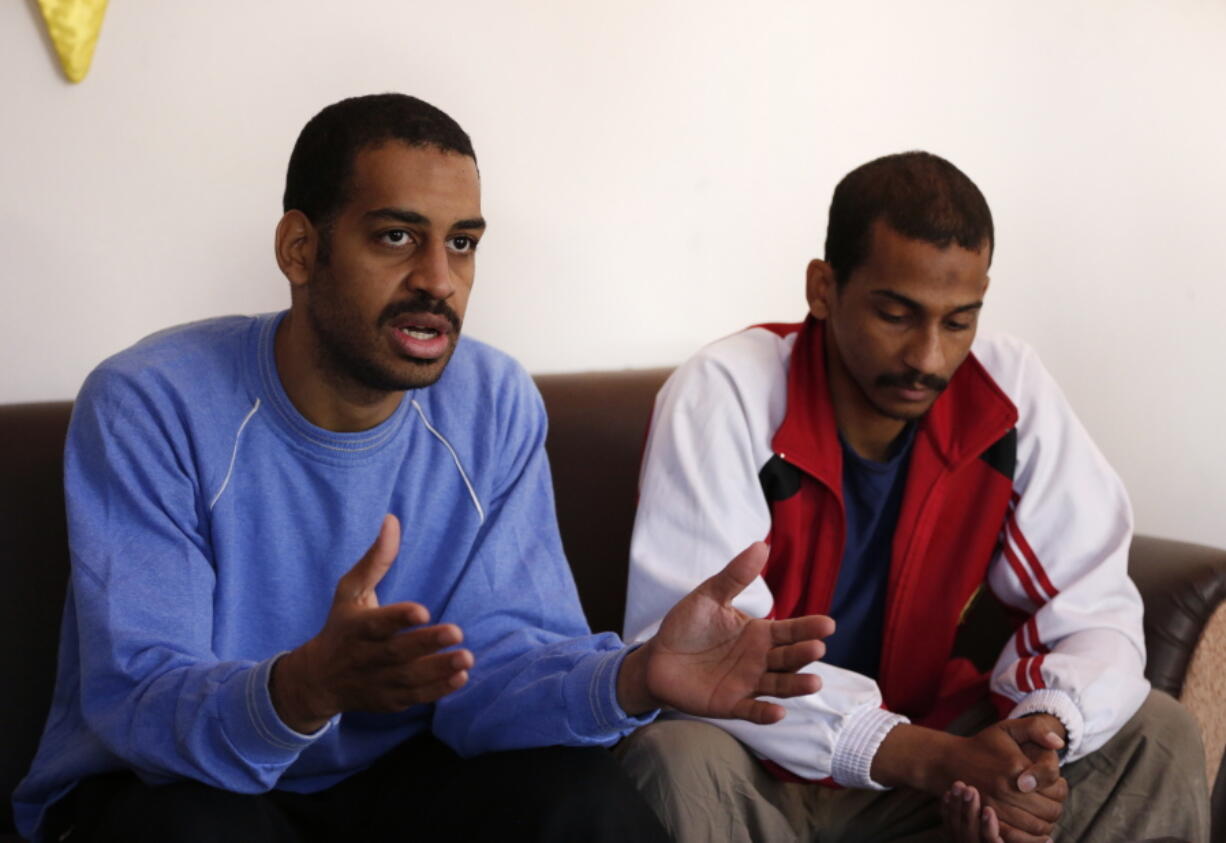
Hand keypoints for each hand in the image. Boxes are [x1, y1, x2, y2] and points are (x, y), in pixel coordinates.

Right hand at [270, 515, 473, 731]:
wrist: (318, 681)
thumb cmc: (341, 627)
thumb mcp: (350, 592)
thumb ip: (376, 560)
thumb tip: (392, 520)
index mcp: (357, 628)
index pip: (378, 624)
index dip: (399, 618)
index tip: (423, 611)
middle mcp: (367, 656)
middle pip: (398, 652)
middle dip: (427, 644)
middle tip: (457, 632)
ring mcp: (378, 681)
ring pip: (410, 678)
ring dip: (439, 669)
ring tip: (466, 658)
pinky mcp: (389, 700)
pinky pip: (415, 697)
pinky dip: (437, 691)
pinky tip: (460, 678)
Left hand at [617, 541, 834, 722]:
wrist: (656, 658)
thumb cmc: (687, 626)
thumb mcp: (709, 596)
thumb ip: (735, 576)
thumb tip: (761, 544)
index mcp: (759, 634)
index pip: (790, 630)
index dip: (808, 627)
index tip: (828, 624)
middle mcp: (760, 660)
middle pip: (788, 658)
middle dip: (804, 653)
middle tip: (817, 647)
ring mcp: (747, 683)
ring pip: (778, 686)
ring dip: (796, 685)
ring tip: (814, 682)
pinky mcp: (730, 704)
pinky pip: (752, 710)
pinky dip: (766, 713)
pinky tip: (778, 712)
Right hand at [944, 720, 1066, 841]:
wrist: (948, 761)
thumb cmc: (983, 745)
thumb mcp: (1008, 728)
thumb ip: (1036, 728)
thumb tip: (1059, 743)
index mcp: (1015, 766)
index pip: (1056, 788)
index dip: (1061, 787)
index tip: (1055, 783)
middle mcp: (1006, 788)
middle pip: (1050, 810)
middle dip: (1055, 806)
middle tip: (1050, 800)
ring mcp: (996, 806)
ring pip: (1038, 826)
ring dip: (1046, 823)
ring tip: (1042, 813)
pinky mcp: (987, 819)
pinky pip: (1018, 837)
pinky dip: (1030, 838)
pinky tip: (1034, 831)